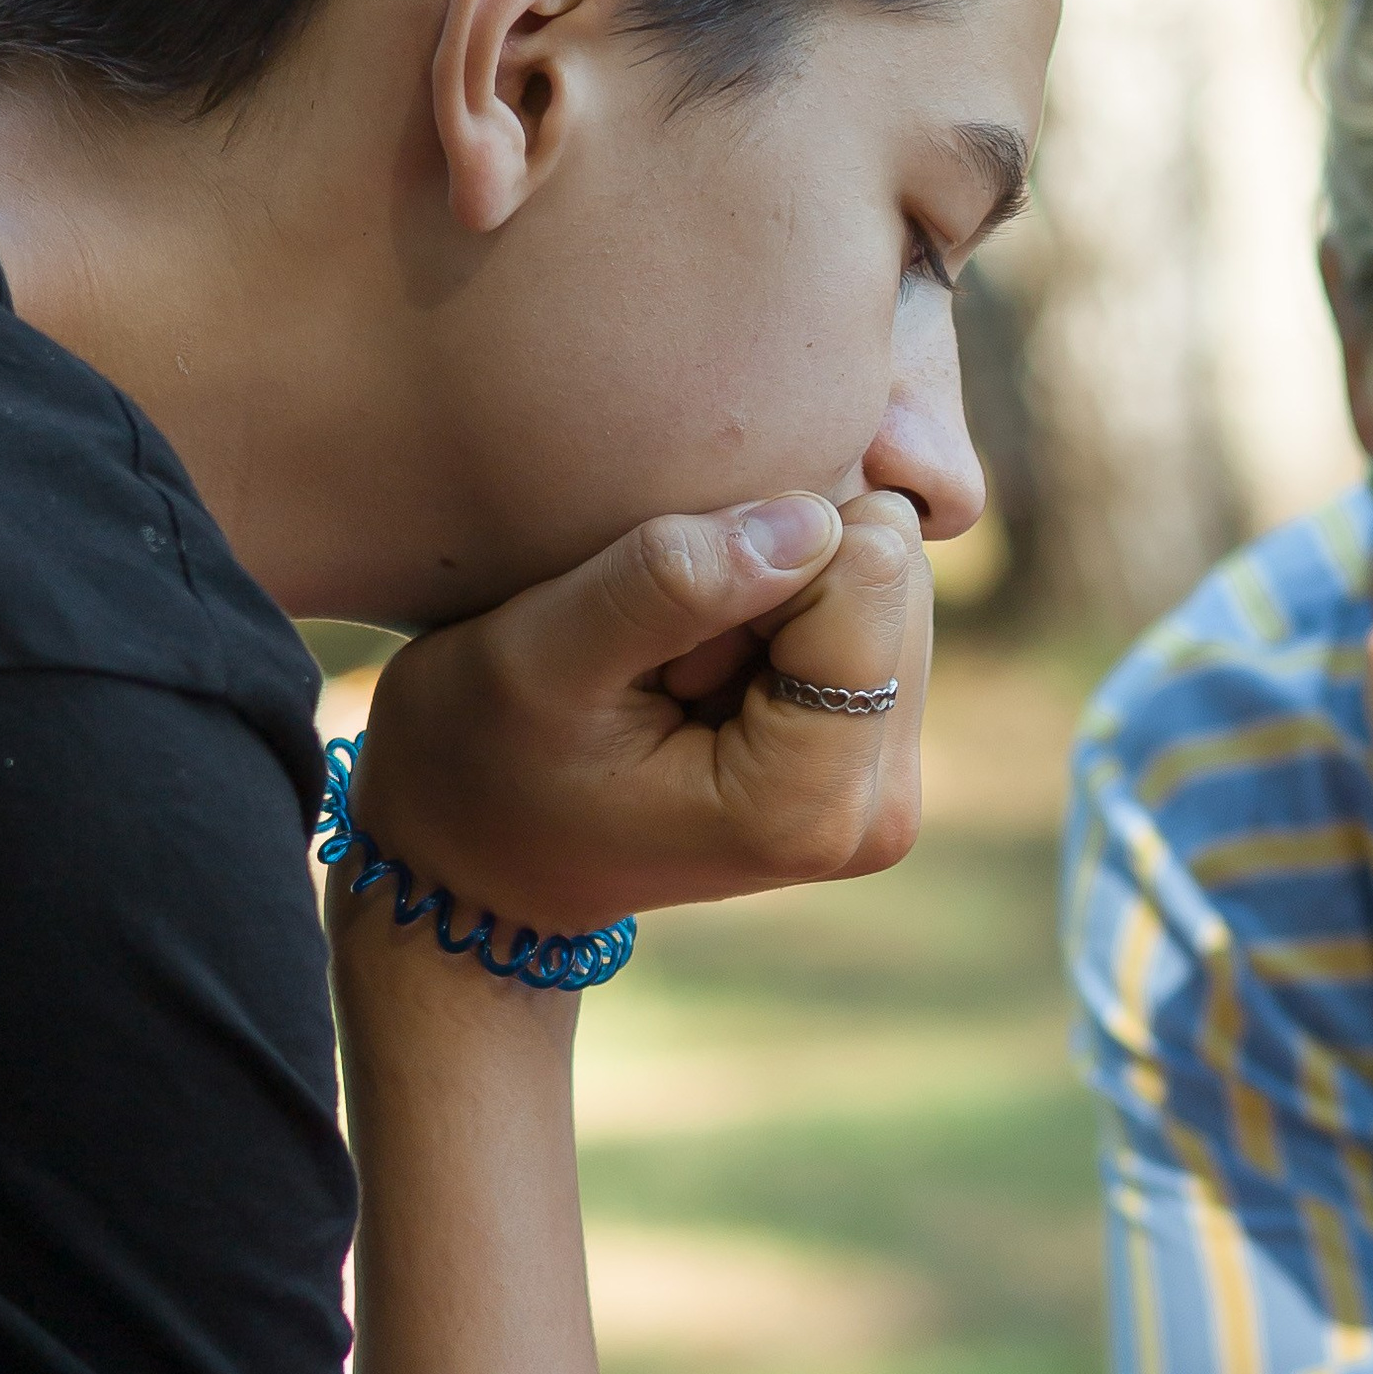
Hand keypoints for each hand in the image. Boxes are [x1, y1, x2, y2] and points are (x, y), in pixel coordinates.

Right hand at [347, 490, 928, 933]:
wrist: (478, 854)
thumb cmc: (480, 757)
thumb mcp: (538, 658)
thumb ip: (669, 584)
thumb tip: (814, 519)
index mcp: (806, 805)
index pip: (868, 570)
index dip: (753, 555)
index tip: (661, 643)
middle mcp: (880, 807)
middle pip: (894, 570)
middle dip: (779, 573)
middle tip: (664, 659)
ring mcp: (887, 784)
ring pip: (887, 576)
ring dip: (779, 589)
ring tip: (677, 670)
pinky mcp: (878, 752)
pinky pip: (870, 604)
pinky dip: (787, 605)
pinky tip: (707, 668)